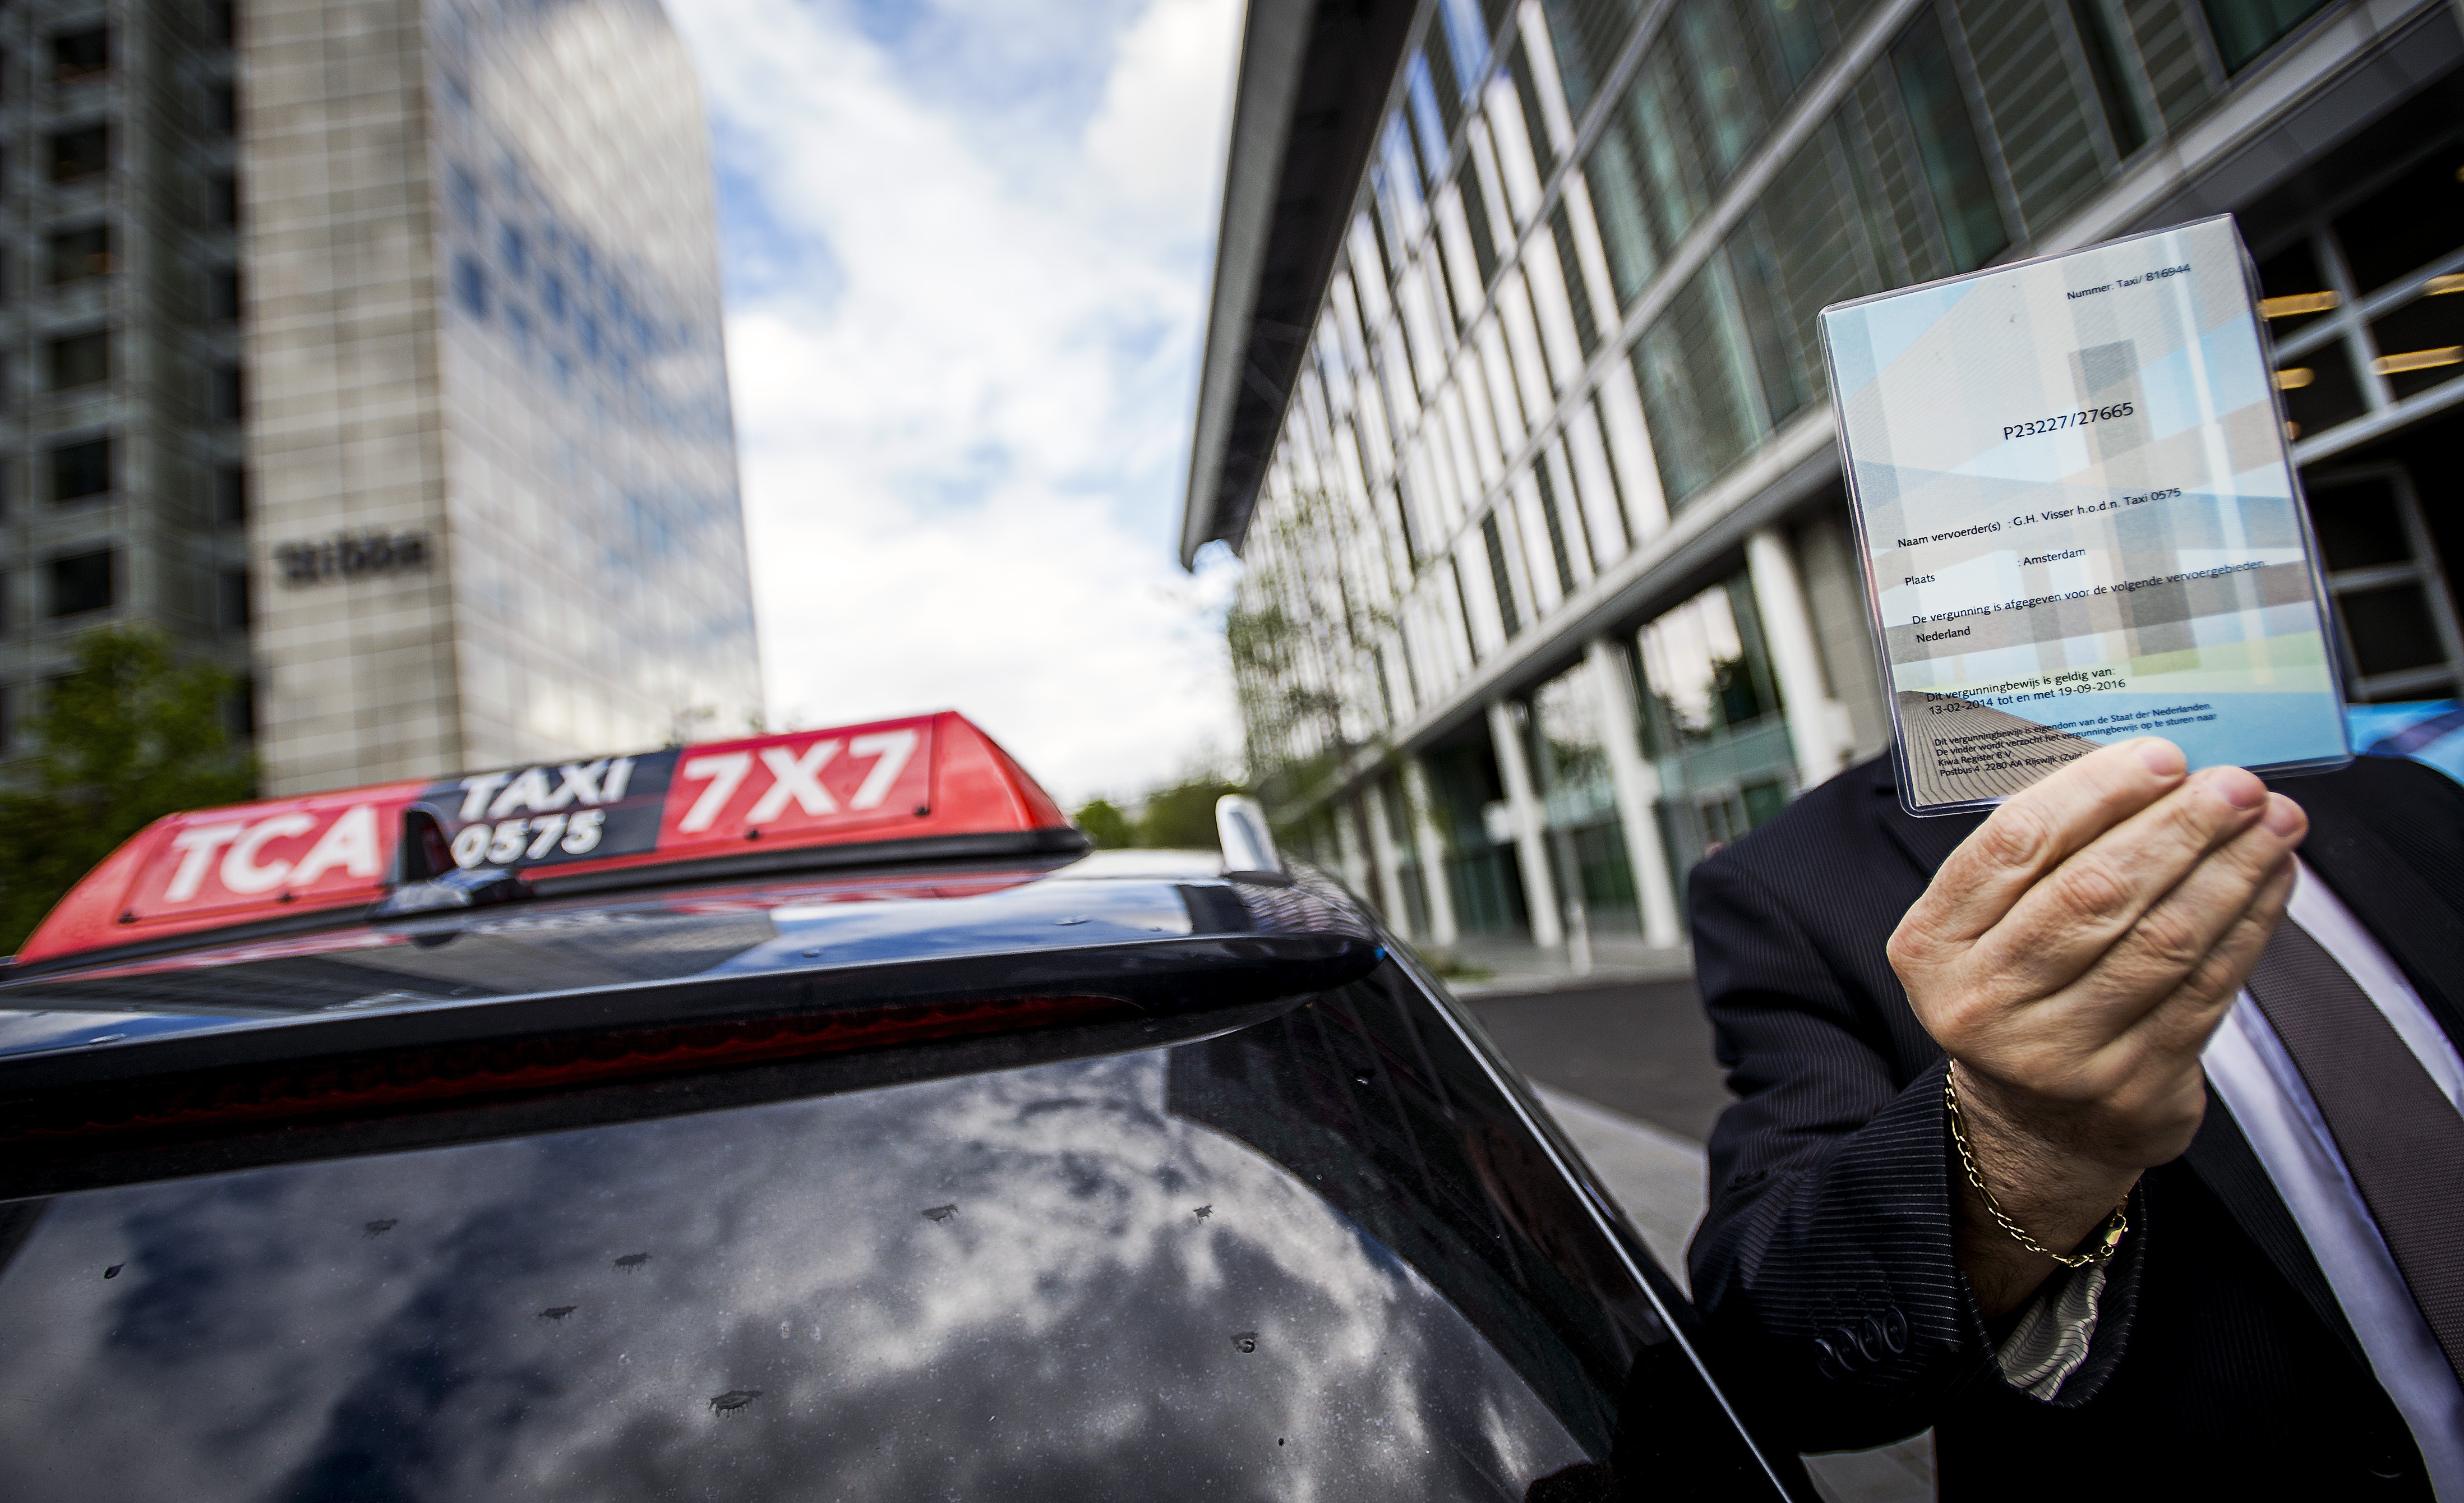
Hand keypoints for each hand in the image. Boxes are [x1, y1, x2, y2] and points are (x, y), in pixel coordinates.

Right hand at [1886, 738, 2305, 1314]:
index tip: (2162, 757)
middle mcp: (1981, 1001)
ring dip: (2229, 870)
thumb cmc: (2019, 988)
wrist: (2034, 1119)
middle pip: (2093, 891)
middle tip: (2236, 784)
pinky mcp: (2129, 1085)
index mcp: (1931, 944)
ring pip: (2160, 940)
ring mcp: (2053, 1052)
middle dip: (2177, 827)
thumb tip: (2149, 770)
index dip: (2094, 792)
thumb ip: (2043, 856)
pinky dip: (2248, 925)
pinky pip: (2205, 989)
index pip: (2014, 844)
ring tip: (2272, 822)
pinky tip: (2270, 881)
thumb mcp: (1987, 925)